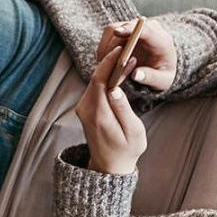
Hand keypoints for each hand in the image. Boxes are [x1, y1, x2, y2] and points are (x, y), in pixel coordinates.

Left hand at [74, 46, 146, 174]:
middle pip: (95, 77)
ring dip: (108, 68)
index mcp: (98, 115)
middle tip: (128, 50)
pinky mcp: (84, 108)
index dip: (109, 63)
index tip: (122, 51)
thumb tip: (116, 89)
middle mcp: (86, 110)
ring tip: (125, 58)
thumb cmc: (126, 150)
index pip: (99, 81)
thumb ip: (124, 110)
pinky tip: (118, 73)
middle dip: (110, 62)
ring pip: (94, 81)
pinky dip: (105, 77)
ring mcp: (82, 109)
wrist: (108, 166)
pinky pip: (94, 87)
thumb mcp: (133, 132)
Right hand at [94, 18, 176, 91]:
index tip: (117, 32)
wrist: (161, 68)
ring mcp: (135, 27)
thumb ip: (151, 78)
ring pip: (113, 30)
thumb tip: (136, 75)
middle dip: (113, 45)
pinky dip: (104, 48)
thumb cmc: (162, 75)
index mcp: (161, 39)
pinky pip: (108, 35)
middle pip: (125, 27)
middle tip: (105, 64)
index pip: (145, 28)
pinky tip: (106, 62)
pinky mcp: (124, 29)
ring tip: (105, 65)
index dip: (130, 29)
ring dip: (106, 47)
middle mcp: (148, 28)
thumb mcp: (162, 81)